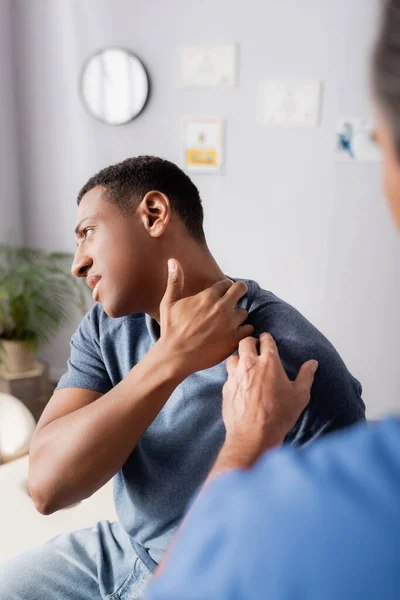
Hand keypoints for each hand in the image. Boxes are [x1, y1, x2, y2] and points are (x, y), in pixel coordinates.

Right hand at [159, 259, 253, 377]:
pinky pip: (249, 329)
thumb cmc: (171, 329)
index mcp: (208, 296)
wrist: (176, 355)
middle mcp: (222, 307)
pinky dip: (243, 331)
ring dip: (238, 316)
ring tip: (229, 323)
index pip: (226, 283)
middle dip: (239, 292)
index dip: (225, 287)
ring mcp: (230, 323)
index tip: (222, 293)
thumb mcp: (169, 302)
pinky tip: (234, 334)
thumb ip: (175, 281)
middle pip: (241, 289)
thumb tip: (172, 261)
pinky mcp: (234, 339)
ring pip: (244, 312)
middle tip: (234, 300)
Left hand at [221, 333, 317, 463]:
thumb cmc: (278, 415)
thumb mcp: (300, 396)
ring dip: (240, 358)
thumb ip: (306, 376)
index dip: (267, 338)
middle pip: (245, 343)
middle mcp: (249, 365)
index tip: (267, 338)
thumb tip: (312, 363)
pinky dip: (234, 375)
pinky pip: (228, 375)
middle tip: (255, 347)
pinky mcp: (226, 388)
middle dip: (251, 342)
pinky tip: (239, 383)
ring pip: (233, 357)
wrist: (253, 436)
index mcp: (269, 363)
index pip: (266, 341)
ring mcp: (235, 376)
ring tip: (246, 364)